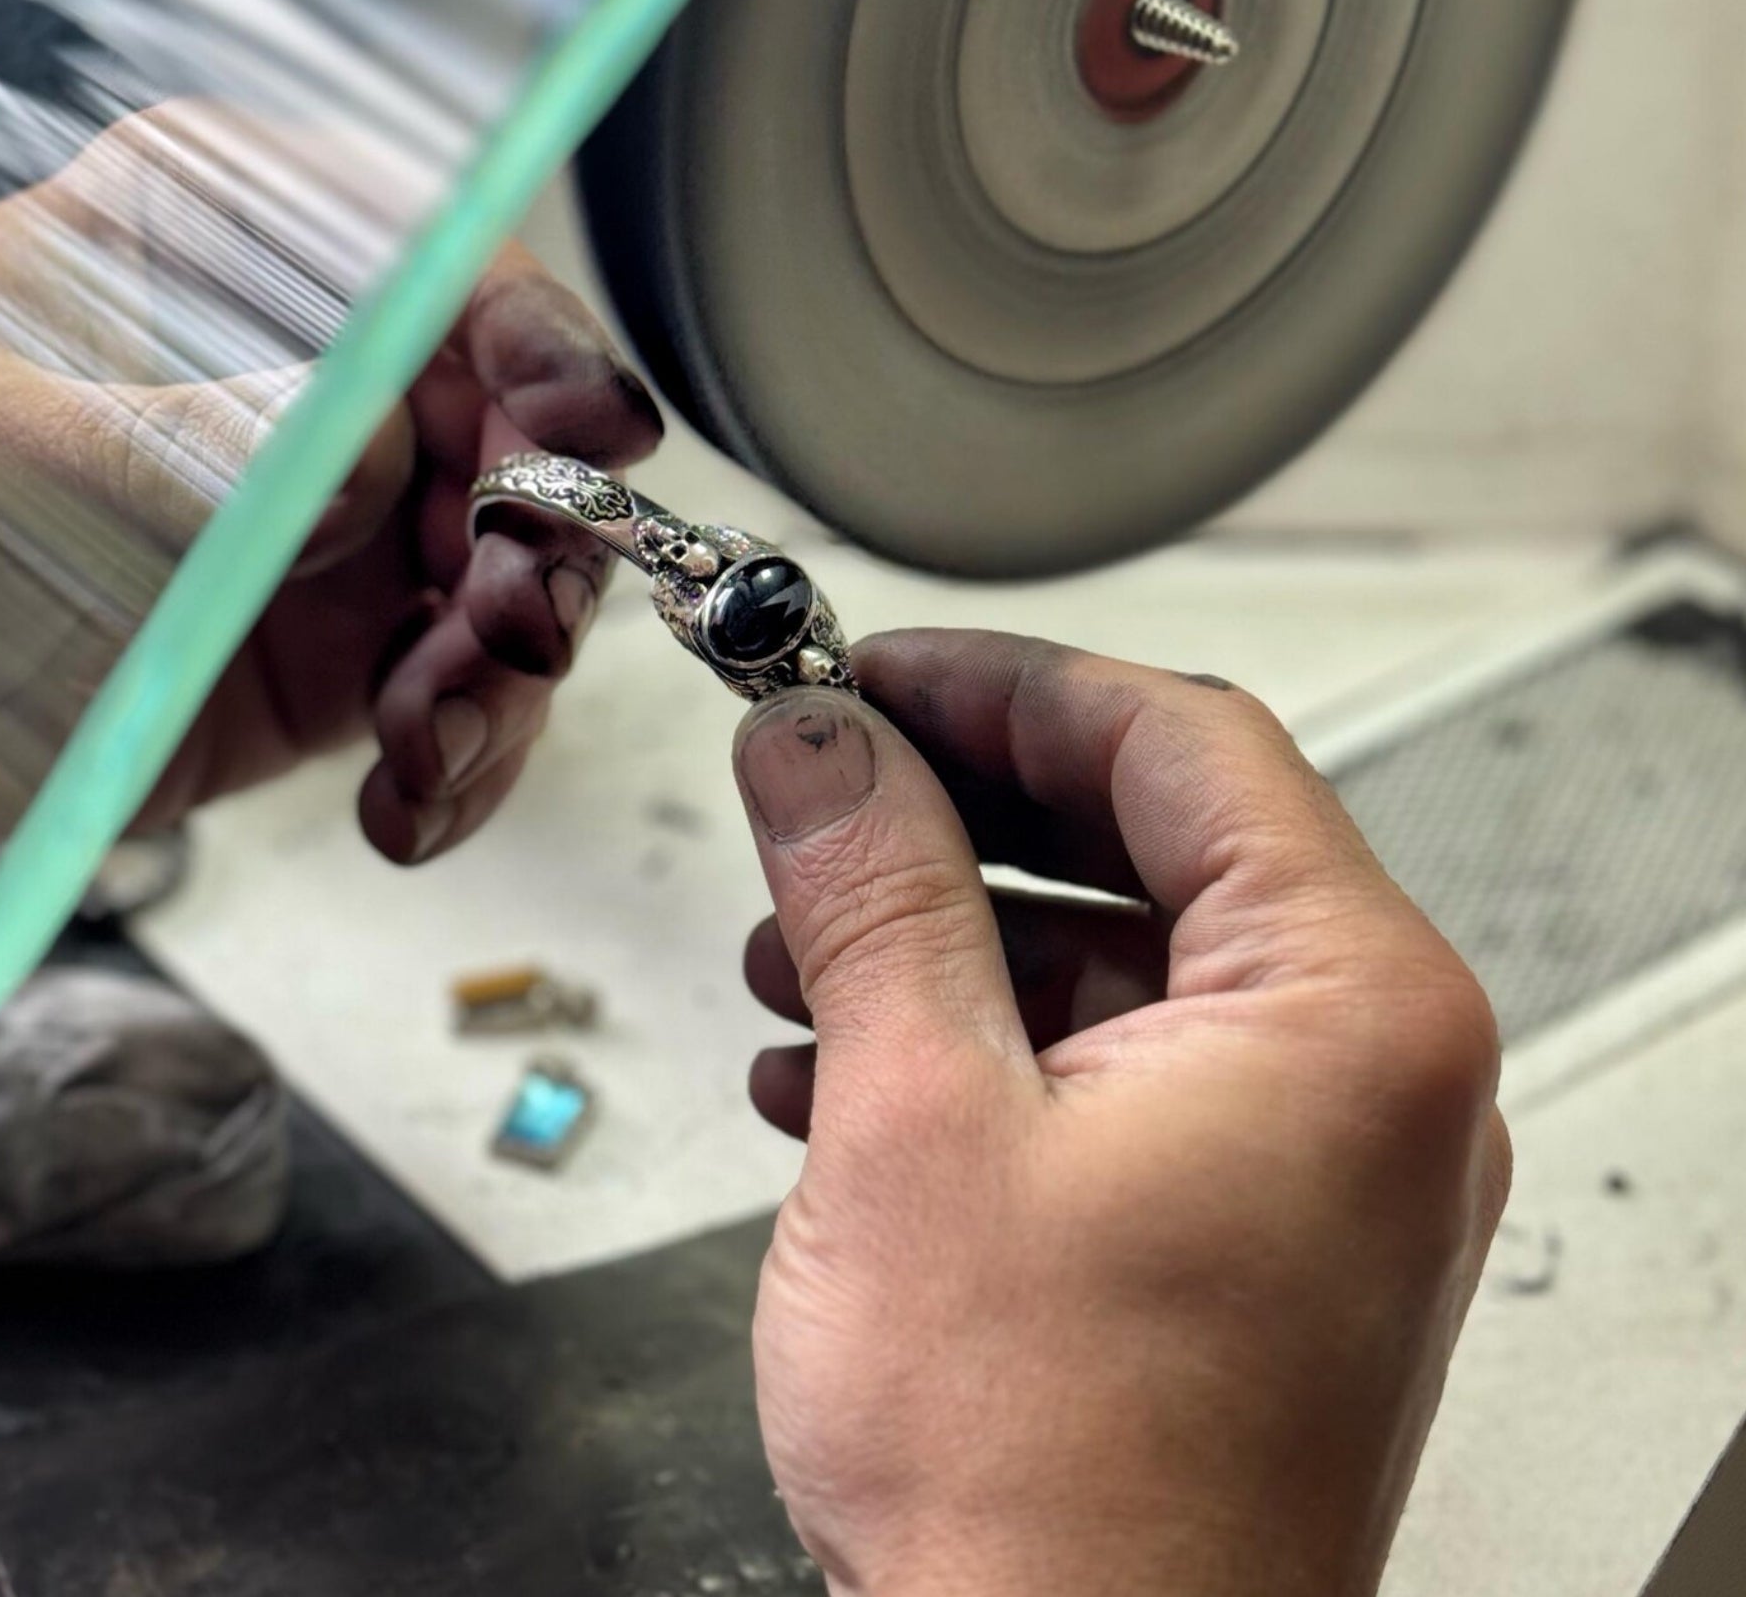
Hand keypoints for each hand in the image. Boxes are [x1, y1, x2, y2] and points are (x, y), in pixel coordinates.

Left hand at [0, 107, 660, 838]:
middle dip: (538, 549)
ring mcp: (349, 517)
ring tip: (425, 758)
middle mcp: (323, 379)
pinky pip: (463, 694)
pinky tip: (408, 810)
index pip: (445, 265)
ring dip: (504, 680)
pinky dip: (465, 759)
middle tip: (499, 642)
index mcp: (233, 255)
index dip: (544, 341)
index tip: (592, 433)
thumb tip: (397, 457)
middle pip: (521, 433)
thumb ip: (205, 446)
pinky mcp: (349, 643)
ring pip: (517, 578)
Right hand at [733, 631, 1507, 1596]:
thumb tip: (819, 743)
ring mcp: (1313, 1165)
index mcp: (1351, 1012)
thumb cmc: (1048, 1492)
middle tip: (824, 782)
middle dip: (958, 813)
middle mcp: (1369, 1079)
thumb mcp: (915, 1117)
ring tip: (795, 949)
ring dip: (942, 937)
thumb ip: (870, 887)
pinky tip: (835, 1073)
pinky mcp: (1242, 1233)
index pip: (1182, 742)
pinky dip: (976, 1045)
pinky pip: (1111, 1071)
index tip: (875, 671)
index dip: (1004, 683)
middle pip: (1151, 841)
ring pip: (1113, 960)